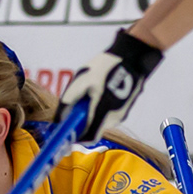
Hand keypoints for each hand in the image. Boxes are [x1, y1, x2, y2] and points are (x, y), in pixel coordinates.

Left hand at [56, 28, 162, 142]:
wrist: (132, 57)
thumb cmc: (105, 67)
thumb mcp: (81, 80)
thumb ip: (69, 101)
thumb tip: (60, 118)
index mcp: (103, 112)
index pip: (89, 137)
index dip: (77, 137)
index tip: (69, 130)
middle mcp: (114, 118)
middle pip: (95, 128)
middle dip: (84, 119)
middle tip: (80, 102)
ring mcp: (122, 113)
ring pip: (102, 120)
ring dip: (94, 112)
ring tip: (93, 91)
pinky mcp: (126, 108)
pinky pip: (111, 114)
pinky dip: (103, 108)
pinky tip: (104, 90)